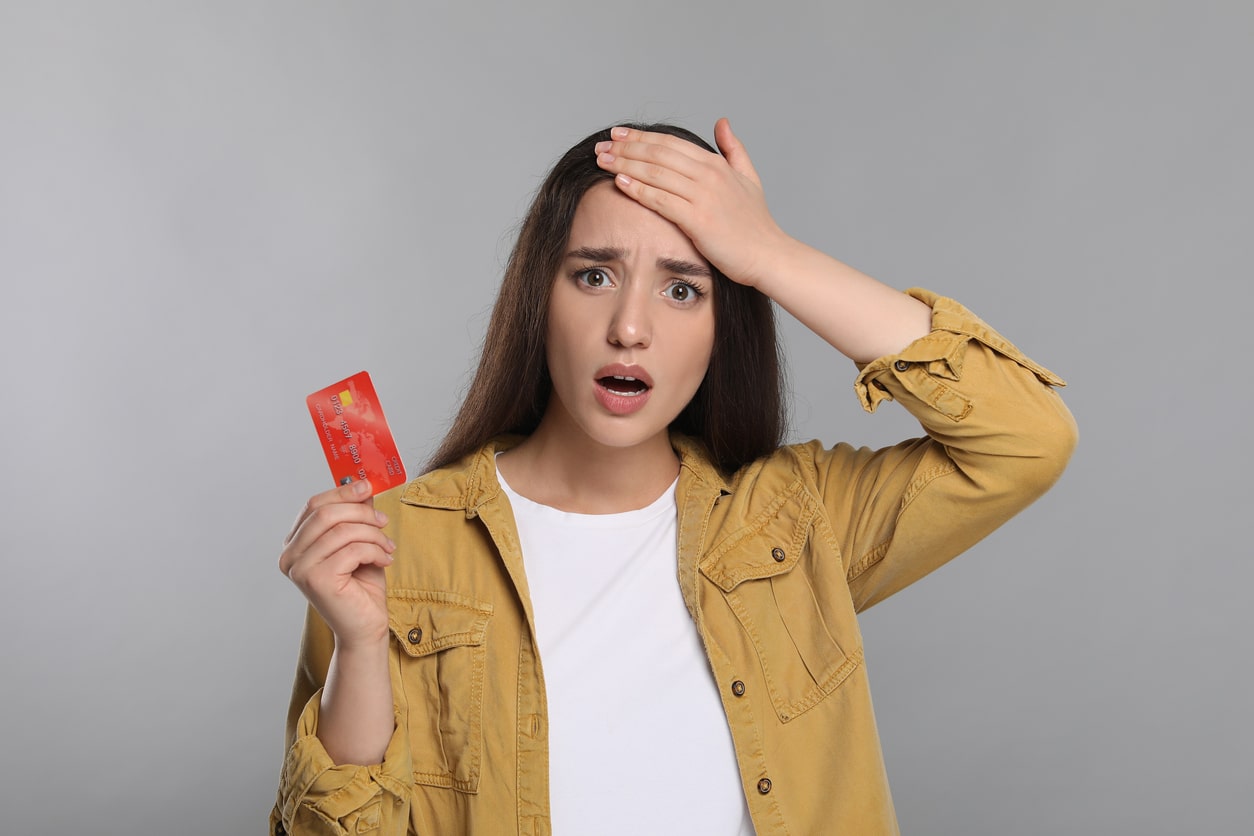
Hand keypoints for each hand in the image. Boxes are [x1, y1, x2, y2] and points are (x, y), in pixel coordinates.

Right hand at [278, 479, 394, 648]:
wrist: (365, 626)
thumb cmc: (361, 586)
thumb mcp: (360, 542)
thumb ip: (355, 515)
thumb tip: (362, 484)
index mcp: (295, 544)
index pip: (314, 505)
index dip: (342, 492)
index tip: (367, 486)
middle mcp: (290, 556)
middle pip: (326, 513)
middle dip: (361, 512)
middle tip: (384, 521)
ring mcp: (299, 569)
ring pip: (342, 530)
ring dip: (373, 534)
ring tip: (387, 547)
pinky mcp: (316, 580)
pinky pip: (352, 549)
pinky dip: (375, 550)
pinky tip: (384, 561)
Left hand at [593, 118, 791, 287]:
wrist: (768, 255)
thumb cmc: (756, 223)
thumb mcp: (749, 177)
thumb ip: (734, 149)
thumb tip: (722, 122)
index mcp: (716, 164)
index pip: (670, 142)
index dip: (640, 137)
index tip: (617, 134)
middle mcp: (708, 175)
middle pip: (658, 153)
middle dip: (625, 147)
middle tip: (601, 146)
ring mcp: (703, 196)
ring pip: (655, 173)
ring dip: (624, 164)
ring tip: (602, 161)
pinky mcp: (698, 219)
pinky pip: (661, 199)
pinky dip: (638, 189)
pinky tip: (619, 182)